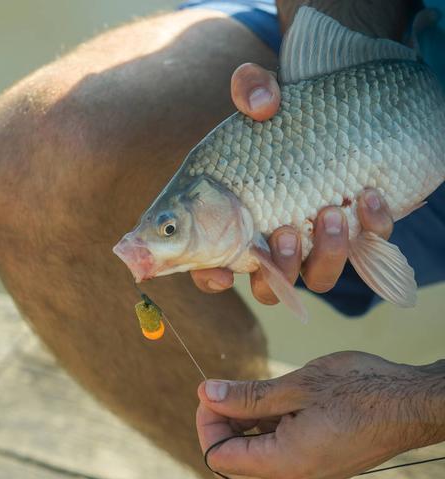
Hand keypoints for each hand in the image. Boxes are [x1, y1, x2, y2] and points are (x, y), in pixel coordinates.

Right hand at [190, 64, 393, 302]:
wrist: (337, 107)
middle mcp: (272, 240)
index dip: (213, 278)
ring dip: (325, 255)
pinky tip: (370, 195)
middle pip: (268, 285)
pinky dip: (370, 229)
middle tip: (286, 233)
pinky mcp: (356, 230)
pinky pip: (367, 248)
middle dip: (279, 269)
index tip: (225, 274)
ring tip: (331, 212)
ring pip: (317, 278)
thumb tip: (261, 105)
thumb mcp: (260, 91)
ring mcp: (316, 240)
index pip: (212, 266)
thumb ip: (250, 88)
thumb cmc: (283, 110)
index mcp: (235, 220)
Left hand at [196, 352, 444, 478]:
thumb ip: (248, 396)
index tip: (209, 392)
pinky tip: (271, 404)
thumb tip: (206, 394)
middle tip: (225, 392)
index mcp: (284, 464)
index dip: (207, 423)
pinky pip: (276, 457)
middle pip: (233, 464)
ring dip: (242, 429)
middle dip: (221, 427)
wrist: (412, 404)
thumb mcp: (297, 386)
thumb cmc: (360, 391)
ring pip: (253, 461)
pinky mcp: (317, 465)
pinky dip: (264, 432)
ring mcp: (307, 475)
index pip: (219, 457)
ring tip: (250, 395)